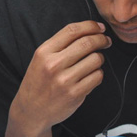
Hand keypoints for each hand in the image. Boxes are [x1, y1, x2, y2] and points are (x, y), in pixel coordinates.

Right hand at [9, 21, 110, 135]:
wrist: (31, 111)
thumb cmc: (39, 82)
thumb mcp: (41, 59)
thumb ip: (61, 44)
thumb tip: (90, 31)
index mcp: (44, 52)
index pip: (72, 30)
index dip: (91, 26)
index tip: (100, 28)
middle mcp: (54, 64)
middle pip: (88, 42)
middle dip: (101, 39)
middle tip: (106, 41)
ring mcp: (65, 80)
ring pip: (96, 59)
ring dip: (100, 59)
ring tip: (93, 63)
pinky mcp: (75, 94)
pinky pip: (97, 76)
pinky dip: (98, 74)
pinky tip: (90, 76)